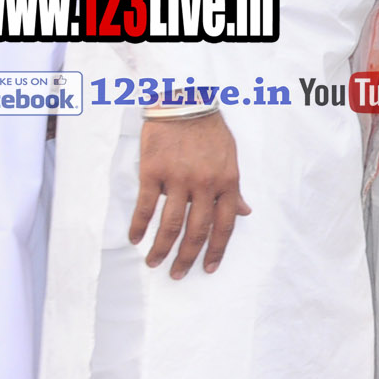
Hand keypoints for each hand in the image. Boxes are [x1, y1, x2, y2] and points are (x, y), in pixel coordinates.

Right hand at [131, 111, 250, 277]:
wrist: (184, 104)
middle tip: (177, 274)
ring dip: (161, 248)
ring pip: (170, 224)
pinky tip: (134, 239)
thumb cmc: (209, 132)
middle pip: (197, 230)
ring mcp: (178, 179)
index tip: (209, 268)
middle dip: (187, 257)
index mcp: (227, 182)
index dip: (217, 249)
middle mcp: (205, 184)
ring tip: (154, 263)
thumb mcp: (230, 158)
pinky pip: (146, 206)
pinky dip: (139, 226)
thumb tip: (244, 212)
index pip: (225, 224)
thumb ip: (234, 188)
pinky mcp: (153, 172)